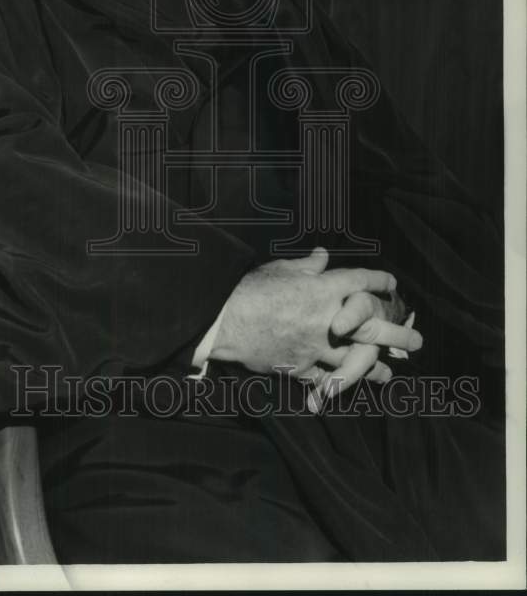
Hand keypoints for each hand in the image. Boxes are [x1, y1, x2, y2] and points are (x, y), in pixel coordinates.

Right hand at [210, 247, 421, 395]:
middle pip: (372, 327)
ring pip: (356, 359)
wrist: (227, 320)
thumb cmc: (252, 289)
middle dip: (398, 334)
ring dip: (375, 367)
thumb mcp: (281, 268)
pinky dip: (337, 384)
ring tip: (389, 373)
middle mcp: (327, 318)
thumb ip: (307, 266)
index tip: (391, 283)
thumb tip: (322, 256)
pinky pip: (325, 378)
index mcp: (323, 289)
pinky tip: (348, 388)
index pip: (360, 281)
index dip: (379, 280)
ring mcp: (317, 346)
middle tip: (418, 341)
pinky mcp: (302, 366)